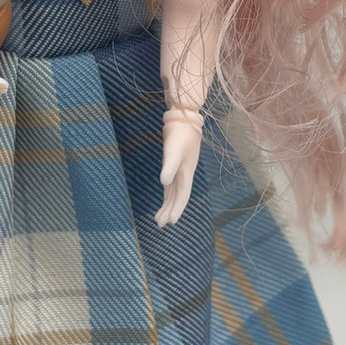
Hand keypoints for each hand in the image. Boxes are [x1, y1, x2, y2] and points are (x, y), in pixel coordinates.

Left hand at [155, 111, 202, 226]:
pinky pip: (171, 185)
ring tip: (159, 218)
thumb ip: (169, 167)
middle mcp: (184, 174)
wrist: (184, 119)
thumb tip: (164, 183)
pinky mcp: (175, 165)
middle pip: (177, 197)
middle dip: (170, 211)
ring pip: (174, 192)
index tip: (171, 222)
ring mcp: (180, 170)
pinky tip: (164, 199)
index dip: (177, 209)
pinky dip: (168, 194)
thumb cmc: (180, 135)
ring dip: (168, 205)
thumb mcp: (173, 151)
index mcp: (186, 173)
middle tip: (160, 225)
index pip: (182, 196)